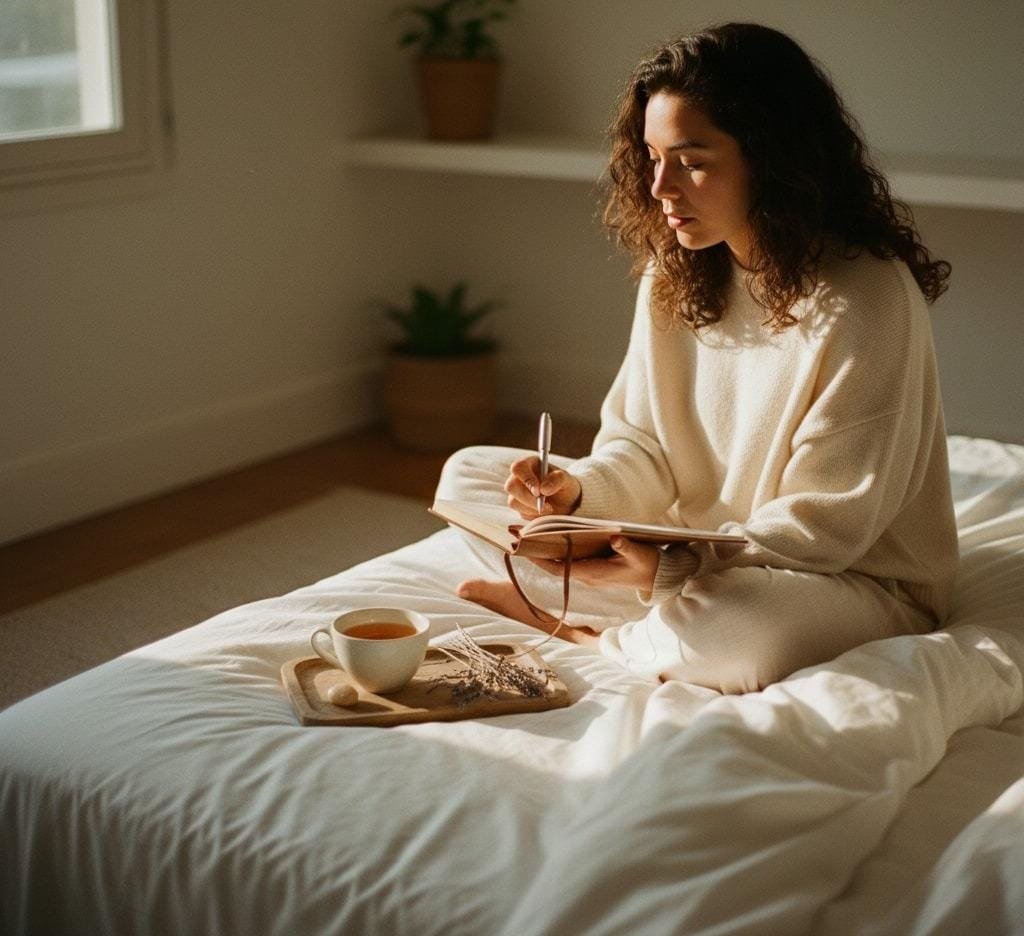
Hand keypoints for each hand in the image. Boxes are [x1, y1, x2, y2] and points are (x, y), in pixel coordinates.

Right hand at [505, 455, 581, 518]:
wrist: (567, 503)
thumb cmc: (565, 486)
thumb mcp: (566, 480)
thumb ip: (557, 479)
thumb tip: (543, 488)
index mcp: (530, 464)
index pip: (518, 467)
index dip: (526, 479)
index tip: (538, 491)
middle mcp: (520, 477)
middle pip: (511, 486)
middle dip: (527, 498)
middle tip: (543, 505)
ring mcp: (517, 492)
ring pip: (513, 501)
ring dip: (531, 507)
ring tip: (549, 508)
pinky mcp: (519, 506)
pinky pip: (519, 512)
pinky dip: (532, 514)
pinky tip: (544, 512)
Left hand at [530, 536, 659, 597]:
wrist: (656, 577)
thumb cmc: (647, 565)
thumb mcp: (640, 555)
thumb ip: (627, 548)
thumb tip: (616, 538)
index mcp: (595, 573)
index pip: (560, 569)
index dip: (541, 560)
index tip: (525, 549)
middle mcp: (588, 575)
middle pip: (555, 566)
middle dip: (536, 554)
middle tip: (517, 537)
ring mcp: (590, 573)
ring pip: (560, 564)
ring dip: (544, 552)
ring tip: (527, 535)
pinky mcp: (593, 568)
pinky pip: (569, 561)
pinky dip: (557, 551)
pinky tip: (548, 538)